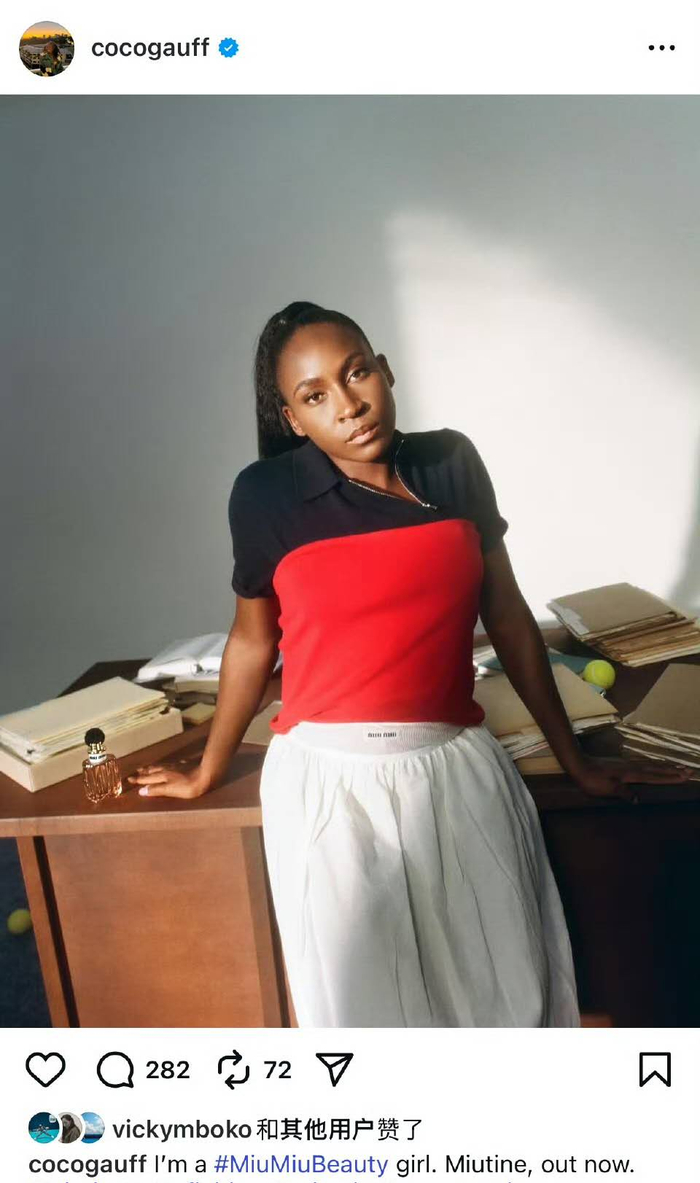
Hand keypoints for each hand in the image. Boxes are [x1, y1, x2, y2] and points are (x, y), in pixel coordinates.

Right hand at [127, 759, 211, 799]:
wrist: (205, 776)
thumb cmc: (187, 786)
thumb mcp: (169, 790)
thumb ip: (156, 790)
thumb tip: (141, 790)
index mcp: (162, 776)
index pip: (147, 778)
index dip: (138, 780)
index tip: (129, 779)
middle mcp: (167, 770)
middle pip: (153, 771)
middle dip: (144, 772)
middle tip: (136, 771)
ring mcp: (176, 767)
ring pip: (160, 766)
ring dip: (152, 768)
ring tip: (147, 767)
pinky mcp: (184, 766)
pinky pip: (170, 765)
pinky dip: (165, 765)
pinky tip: (168, 765)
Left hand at [569, 755, 691, 802]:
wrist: (579, 765)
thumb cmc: (592, 781)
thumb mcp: (606, 789)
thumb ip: (622, 793)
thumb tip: (637, 800)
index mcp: (631, 775)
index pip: (655, 777)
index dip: (670, 777)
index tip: (684, 777)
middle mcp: (632, 767)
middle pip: (657, 768)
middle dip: (673, 770)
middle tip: (689, 771)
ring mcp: (627, 764)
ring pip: (651, 764)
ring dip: (665, 766)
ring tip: (677, 766)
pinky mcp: (622, 764)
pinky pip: (644, 763)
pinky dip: (653, 764)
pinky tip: (654, 765)